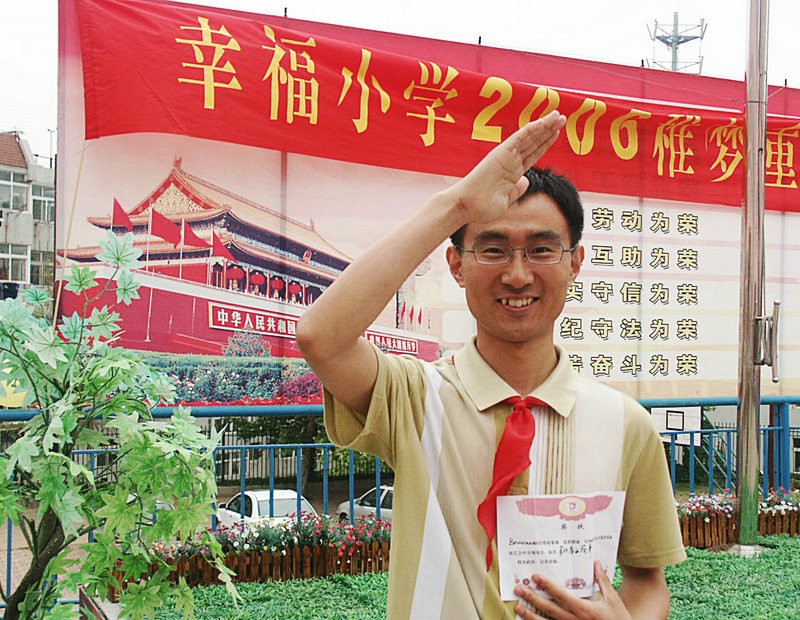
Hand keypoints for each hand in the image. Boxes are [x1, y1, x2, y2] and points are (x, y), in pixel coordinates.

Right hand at [445, 110, 565, 225]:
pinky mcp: (501, 153)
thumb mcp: (505, 201)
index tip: (557, 133)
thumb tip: (525, 181)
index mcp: (512, 172)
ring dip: (544, 126)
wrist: (465, 206)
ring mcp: (506, 156)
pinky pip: (519, 138)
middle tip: (562, 118)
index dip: (546, 143)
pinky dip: (531, 129)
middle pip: (533, 142)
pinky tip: (543, 122)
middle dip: (548, 130)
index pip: (533, 153)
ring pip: (529, 138)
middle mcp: (510, 161)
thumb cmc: (481, 207)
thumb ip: (516, 190)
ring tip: (558, 116)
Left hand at [513, 561, 631, 619]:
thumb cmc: (620, 619)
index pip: (561, 595)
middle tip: (518, 589)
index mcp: (585, 610)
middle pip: (549, 609)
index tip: (535, 577)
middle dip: (532, 598)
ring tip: (518, 607)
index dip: (547, 585)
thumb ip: (602, 581)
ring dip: (531, 616)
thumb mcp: (613, 599)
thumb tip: (595, 563)